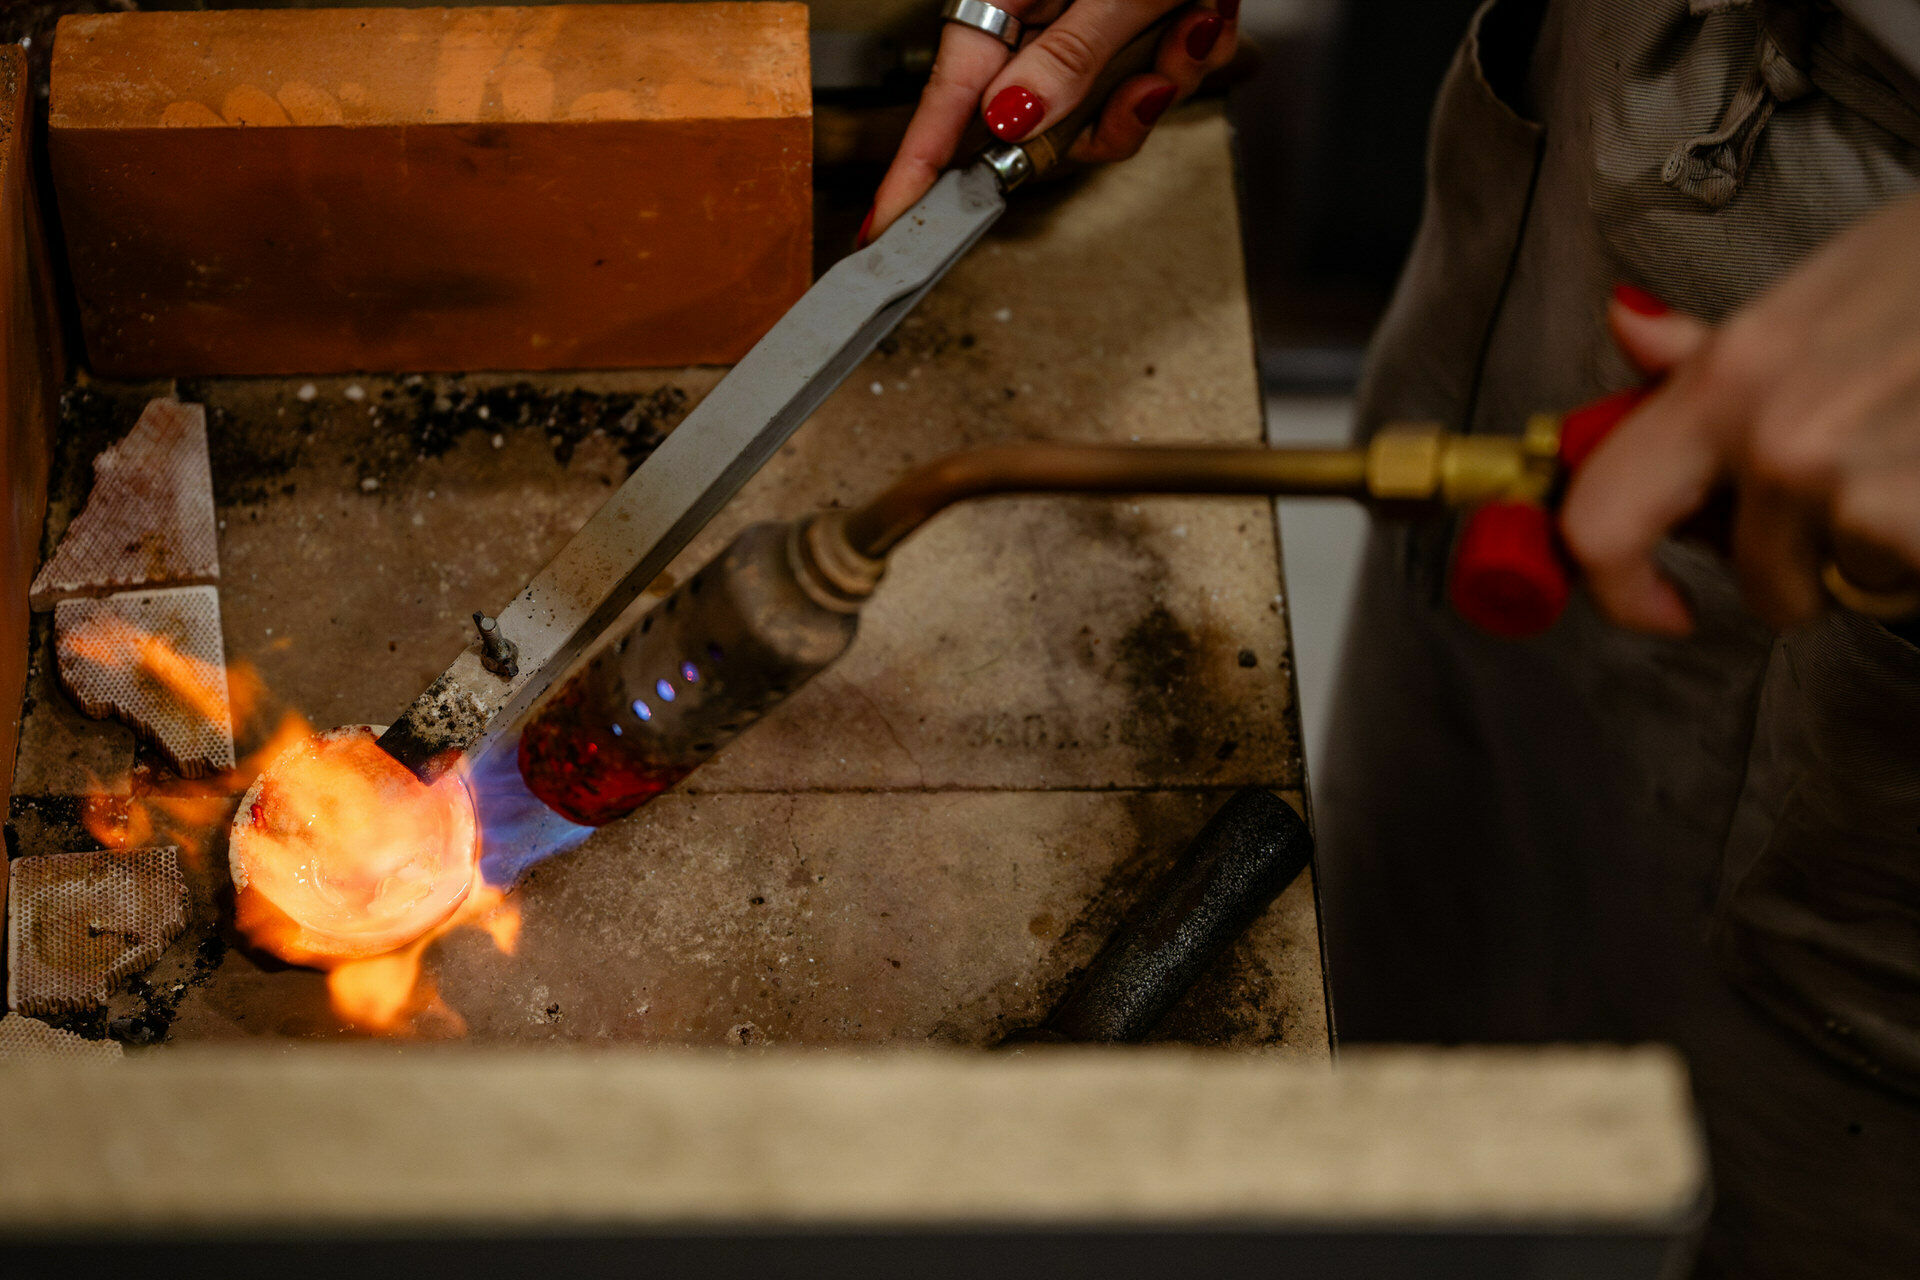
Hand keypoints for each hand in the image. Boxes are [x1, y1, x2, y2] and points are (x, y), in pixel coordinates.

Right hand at [862, 0, 1240, 244]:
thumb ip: (1068, 54)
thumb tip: (1010, 121)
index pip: (945, 104)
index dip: (916, 172)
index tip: (888, 227)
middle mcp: (1036, 24)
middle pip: (1039, 132)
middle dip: (1109, 120)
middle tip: (1149, 81)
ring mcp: (1080, 37)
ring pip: (1103, 118)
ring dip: (1162, 81)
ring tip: (1191, 20)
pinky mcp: (1124, 40)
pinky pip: (1146, 89)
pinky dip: (1185, 60)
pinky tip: (1200, 13)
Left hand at [1560, 193, 1919, 635]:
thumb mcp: (1828, 286)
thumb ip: (1718, 348)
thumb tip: (1630, 331)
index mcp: (1728, 378)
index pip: (1601, 523)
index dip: (1617, 587)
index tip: (1660, 602)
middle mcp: (1780, 443)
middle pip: (1757, 584)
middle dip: (1794, 575)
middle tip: (1856, 507)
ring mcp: (1862, 493)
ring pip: (1854, 581)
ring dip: (1892, 544)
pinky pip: (1914, 577)